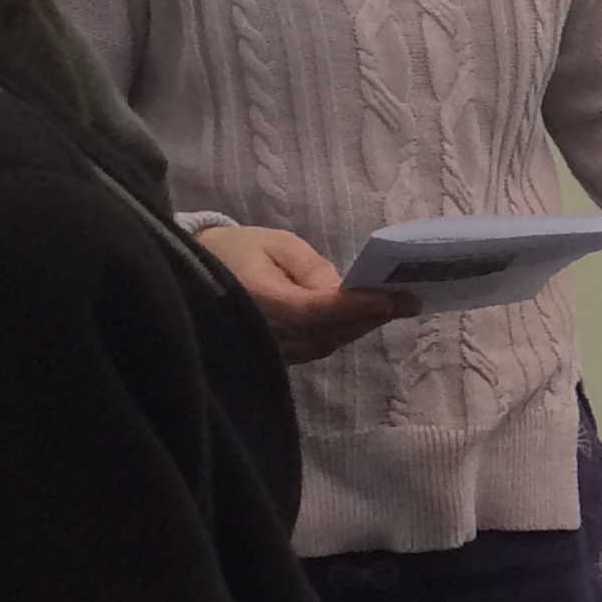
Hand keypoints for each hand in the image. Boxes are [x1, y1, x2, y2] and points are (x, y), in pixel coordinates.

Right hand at [195, 226, 415, 364]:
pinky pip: (316, 348)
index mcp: (261, 300)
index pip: (318, 310)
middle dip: (370, 316)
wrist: (192, 277)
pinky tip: (364, 319)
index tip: (394, 299)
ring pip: (326, 343)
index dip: (358, 307)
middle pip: (329, 332)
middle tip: (409, 301)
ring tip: (394, 307)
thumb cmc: (237, 252)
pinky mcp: (275, 357)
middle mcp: (267, 334)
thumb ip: (311, 268)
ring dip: (361, 326)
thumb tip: (342, 291)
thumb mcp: (275, 245)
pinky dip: (342, 333)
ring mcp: (270, 351)